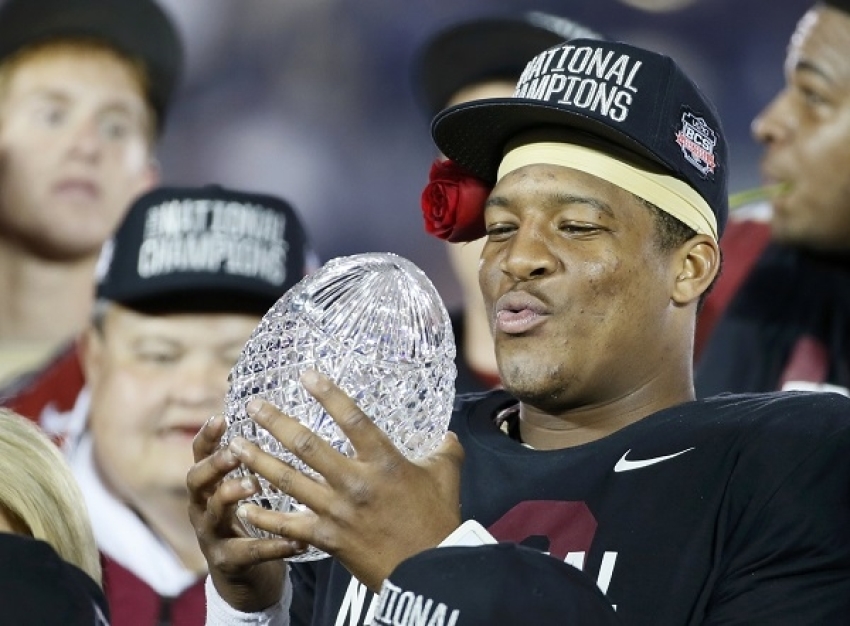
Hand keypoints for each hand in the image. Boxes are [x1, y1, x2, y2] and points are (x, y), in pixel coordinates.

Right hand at [186, 414, 304, 611]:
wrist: (246, 583)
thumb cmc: (251, 524)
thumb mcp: (245, 493)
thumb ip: (254, 464)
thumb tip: (282, 421)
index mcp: (208, 489)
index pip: (199, 457)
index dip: (206, 438)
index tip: (221, 417)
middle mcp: (203, 510)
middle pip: (196, 482)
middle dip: (214, 465)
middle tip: (235, 452)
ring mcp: (212, 538)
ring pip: (212, 513)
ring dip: (231, 495)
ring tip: (255, 484)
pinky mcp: (228, 564)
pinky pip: (249, 552)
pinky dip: (275, 545)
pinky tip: (298, 540)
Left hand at [229, 369, 464, 591]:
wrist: (430, 571)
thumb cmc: (439, 520)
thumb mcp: (446, 476)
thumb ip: (445, 450)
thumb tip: (447, 433)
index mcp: (384, 461)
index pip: (351, 418)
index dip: (328, 394)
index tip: (306, 374)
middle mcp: (355, 481)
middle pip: (307, 445)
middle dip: (276, 422)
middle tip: (253, 405)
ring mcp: (337, 510)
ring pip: (289, 480)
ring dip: (259, 461)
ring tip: (236, 445)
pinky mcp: (327, 538)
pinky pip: (288, 526)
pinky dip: (264, 516)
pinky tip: (243, 504)